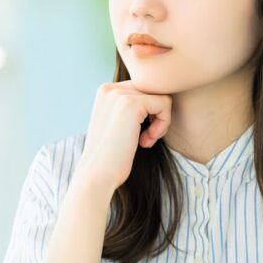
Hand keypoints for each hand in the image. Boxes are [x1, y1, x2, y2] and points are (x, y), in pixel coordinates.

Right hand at [75, 80, 172, 194]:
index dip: (149, 111)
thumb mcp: (117, 123)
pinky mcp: (132, 104)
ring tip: (146, 140)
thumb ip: (131, 107)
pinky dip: (163, 124)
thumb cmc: (111, 156)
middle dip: (156, 115)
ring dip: (160, 121)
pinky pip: (165, 104)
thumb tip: (160, 96)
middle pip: (154, 90)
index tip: (139, 133)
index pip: (143, 89)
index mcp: (106, 91)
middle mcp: (110, 87)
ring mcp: (120, 94)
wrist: (97, 174)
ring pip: (161, 96)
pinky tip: (147, 141)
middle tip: (145, 138)